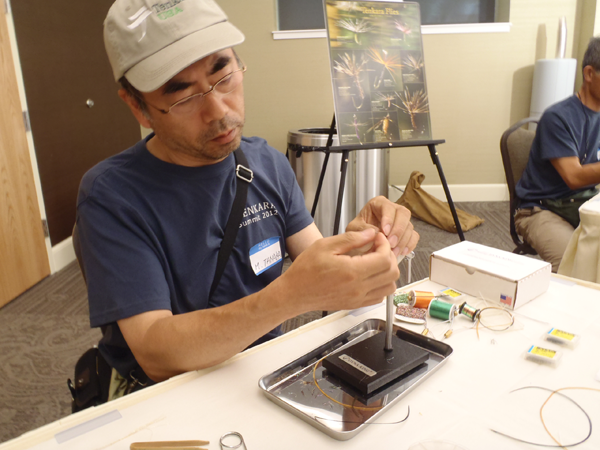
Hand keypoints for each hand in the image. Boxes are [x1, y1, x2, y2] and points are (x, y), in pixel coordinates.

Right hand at [279, 228, 398, 312]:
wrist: (295, 293)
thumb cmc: (305, 270)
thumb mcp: (325, 246)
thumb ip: (351, 238)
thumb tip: (371, 233)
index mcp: (352, 272)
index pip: (385, 259)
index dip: (385, 245)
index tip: (377, 238)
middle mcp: (359, 288)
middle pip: (392, 273)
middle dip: (389, 256)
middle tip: (377, 248)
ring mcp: (359, 299)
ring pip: (390, 287)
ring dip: (387, 271)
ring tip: (374, 261)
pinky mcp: (356, 305)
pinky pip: (380, 297)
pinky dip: (381, 285)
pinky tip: (369, 275)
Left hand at [346, 196, 418, 256]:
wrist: (359, 244)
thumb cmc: (357, 232)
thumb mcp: (354, 229)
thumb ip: (364, 229)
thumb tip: (378, 232)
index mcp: (378, 204)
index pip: (388, 207)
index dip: (389, 219)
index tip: (385, 232)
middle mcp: (392, 210)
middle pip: (403, 214)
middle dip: (398, 230)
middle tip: (391, 243)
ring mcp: (401, 221)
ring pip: (409, 226)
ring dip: (403, 240)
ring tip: (393, 251)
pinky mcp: (406, 232)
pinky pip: (414, 236)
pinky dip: (409, 245)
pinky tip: (401, 252)